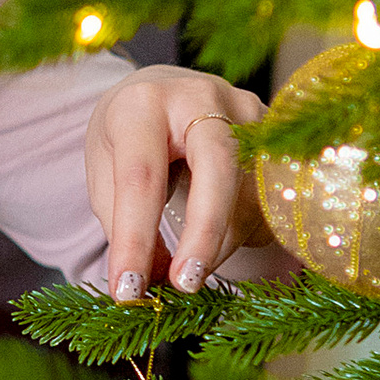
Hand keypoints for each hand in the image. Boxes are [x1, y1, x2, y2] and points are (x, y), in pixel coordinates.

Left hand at [84, 63, 279, 300]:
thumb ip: (123, 224)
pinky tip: (220, 238)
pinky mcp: (274, 129)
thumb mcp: (106, 170)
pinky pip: (270, 194)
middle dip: (203, 233)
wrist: (162, 89)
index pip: (141, 177)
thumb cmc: (128, 135)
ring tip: (191, 266)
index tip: (128, 290)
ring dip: (221, 242)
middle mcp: (200, 96)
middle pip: (217, 166)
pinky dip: (244, 230)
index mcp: (144, 104)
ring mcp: (245, 109)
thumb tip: (152, 282)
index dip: (136, 238)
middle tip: (185, 283)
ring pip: (251, 189)